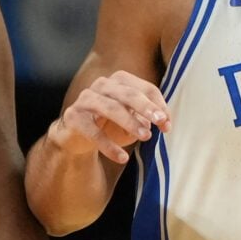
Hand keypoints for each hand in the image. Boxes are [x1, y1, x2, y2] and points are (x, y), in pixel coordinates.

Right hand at [53, 75, 168, 162]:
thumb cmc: (109, 125)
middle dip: (146, 107)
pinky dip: (109, 146)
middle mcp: (102, 85)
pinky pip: (93, 131)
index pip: (145, 88)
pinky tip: (122, 158)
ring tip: (145, 137)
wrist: (76, 137)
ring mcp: (86, 99)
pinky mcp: (73, 116)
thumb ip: (147, 119)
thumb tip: (163, 122)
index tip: (167, 124)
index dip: (159, 105)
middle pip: (128, 93)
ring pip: (111, 108)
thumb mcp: (132, 122)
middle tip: (160, 121)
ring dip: (130, 122)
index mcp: (120, 81)